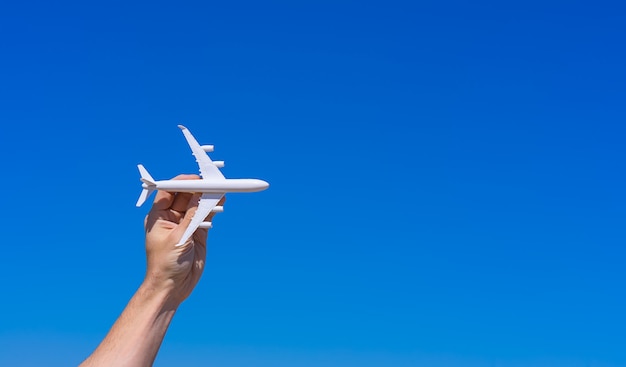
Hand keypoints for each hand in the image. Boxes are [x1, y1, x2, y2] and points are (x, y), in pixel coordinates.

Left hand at [143, 175, 224, 304]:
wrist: (172, 287)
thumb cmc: (166, 264)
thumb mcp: (179, 237)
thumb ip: (192, 216)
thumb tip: (202, 195)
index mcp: (159, 216)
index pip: (169, 191)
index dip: (183, 182)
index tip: (197, 178)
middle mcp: (172, 218)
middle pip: (186, 196)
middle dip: (199, 188)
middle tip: (214, 182)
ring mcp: (186, 225)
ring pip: (198, 205)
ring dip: (209, 198)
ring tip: (221, 191)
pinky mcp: (198, 233)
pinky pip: (206, 216)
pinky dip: (213, 209)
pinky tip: (220, 202)